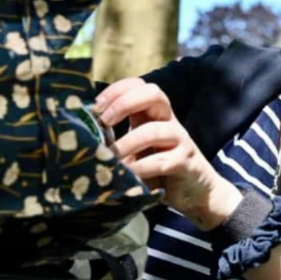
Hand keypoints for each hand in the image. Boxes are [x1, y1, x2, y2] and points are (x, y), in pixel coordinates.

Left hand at [95, 77, 241, 229]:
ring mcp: (180, 141)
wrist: (197, 194)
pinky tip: (128, 175)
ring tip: (111, 157)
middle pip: (153, 93)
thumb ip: (119, 140)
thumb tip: (82, 139)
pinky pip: (161, 161)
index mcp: (155, 115)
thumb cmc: (161, 171)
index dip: (118, 89)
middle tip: (105, 121)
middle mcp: (169, 122)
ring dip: (127, 143)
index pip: (140, 85)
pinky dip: (140, 168)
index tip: (96, 106)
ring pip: (154, 130)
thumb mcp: (138, 151)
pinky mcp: (186, 163)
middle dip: (125, 103)